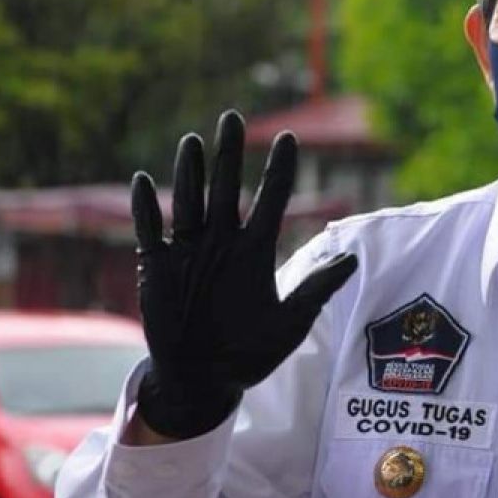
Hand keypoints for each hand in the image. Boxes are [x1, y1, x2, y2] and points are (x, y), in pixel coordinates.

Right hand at [130, 110, 357, 438]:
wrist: (205, 381)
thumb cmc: (251, 354)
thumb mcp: (291, 322)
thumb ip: (316, 289)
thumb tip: (353, 259)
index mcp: (257, 250)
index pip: (271, 199)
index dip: (280, 169)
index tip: (289, 137)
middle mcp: (223, 242)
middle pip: (226, 188)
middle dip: (228, 154)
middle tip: (232, 117)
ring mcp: (189, 252)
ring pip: (190, 201)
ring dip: (189, 172)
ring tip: (193, 140)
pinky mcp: (158, 267)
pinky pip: (150, 230)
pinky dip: (146, 208)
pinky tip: (144, 181)